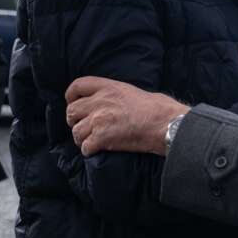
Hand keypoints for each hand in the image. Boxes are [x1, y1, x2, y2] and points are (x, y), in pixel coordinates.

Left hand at [65, 77, 188, 156]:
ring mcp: (99, 120)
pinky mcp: (102, 138)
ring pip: (76, 132)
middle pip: (72, 111)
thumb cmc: (157, 108)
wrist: (165, 124)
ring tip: (92, 141)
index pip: (77, 86)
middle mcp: (100, 102)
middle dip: (74, 121)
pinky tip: (98, 150)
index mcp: (108, 87)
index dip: (71, 96)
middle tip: (83, 127)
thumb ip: (114, 95)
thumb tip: (109, 102)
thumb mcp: (132, 91)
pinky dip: (90, 151)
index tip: (73, 102)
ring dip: (82, 139)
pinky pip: (85, 147)